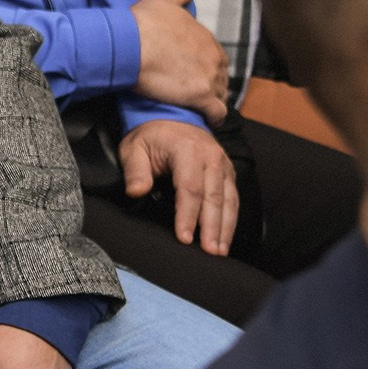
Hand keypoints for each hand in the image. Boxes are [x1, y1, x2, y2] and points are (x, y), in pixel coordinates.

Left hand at [119, 119, 239, 255]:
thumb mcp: (134, 148)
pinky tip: (225, 237)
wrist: (169, 116)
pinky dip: (231, 218)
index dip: (188, 215)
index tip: (185, 238)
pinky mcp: (228, 171)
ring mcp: (223, 163)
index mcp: (188, 150)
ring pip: (228, 199)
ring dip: (225, 227)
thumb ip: (135, 171)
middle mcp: (211, 156)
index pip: (190, 188)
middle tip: (210, 252)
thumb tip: (136, 192)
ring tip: (220, 251)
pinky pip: (233, 197)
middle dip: (212, 227)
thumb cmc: (150, 135)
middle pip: (214, 197)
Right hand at [131, 0, 230, 122]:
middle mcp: (213, 57)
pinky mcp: (200, 97)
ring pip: (221, 93)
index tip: (196, 70)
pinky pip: (217, 112)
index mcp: (205, 37)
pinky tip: (210, 120)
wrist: (131, 44)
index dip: (206, 63)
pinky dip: (216, 117)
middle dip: (213, 82)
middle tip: (198, 90)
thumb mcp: (162, 0)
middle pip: (221, 75)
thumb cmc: (143, 23)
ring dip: (215, 99)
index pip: (214, 54)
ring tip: (203, 107)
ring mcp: (209, 78)